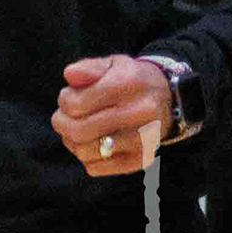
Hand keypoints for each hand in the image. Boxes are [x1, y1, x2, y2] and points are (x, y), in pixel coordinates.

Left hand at [53, 55, 171, 176]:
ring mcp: (141, 139)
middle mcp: (138, 112)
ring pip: (85, 152)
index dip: (64, 101)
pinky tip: (92, 144)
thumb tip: (69, 75)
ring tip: (77, 131)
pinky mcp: (140, 159)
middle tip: (63, 119)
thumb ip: (88, 68)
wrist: (168, 98)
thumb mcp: (112, 64)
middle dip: (62, 124)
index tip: (68, 98)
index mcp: (127, 84)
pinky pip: (96, 168)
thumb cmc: (131, 80)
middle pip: (78, 131)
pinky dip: (87, 157)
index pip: (76, 104)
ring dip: (72, 142)